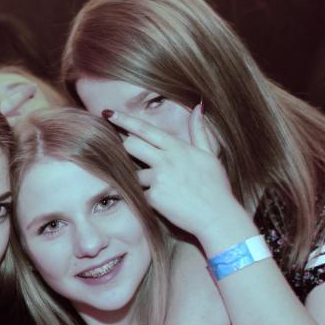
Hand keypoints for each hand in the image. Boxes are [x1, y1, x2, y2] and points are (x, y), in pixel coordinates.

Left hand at [104, 107, 244, 240]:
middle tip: (135, 158)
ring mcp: (159, 180)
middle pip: (130, 146)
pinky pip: (140, 195)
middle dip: (127, 149)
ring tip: (160, 188)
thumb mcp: (210, 155)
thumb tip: (197, 108)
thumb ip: (199, 132)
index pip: (145, 129)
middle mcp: (166, 160)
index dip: (124, 120)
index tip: (108, 113)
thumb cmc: (215, 186)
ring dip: (139, 180)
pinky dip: (146, 198)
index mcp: (178, 148)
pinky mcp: (154, 199)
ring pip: (133, 174)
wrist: (217, 216)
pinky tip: (163, 204)